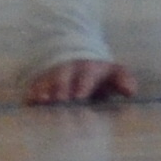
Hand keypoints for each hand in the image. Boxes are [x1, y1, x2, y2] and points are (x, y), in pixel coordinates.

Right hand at [24, 57, 138, 105]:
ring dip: (45, 90)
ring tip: (43, 100)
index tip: (80, 96)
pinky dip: (32, 94)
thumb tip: (131, 91)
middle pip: (63, 78)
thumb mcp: (113, 73)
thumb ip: (123, 80)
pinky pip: (34, 87)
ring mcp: (53, 76)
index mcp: (88, 68)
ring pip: (47, 81)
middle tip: (60, 101)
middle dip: (61, 89)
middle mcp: (68, 70)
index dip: (82, 85)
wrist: (76, 57)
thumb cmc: (98, 74)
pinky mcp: (41, 83)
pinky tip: (29, 102)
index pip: (85, 75)